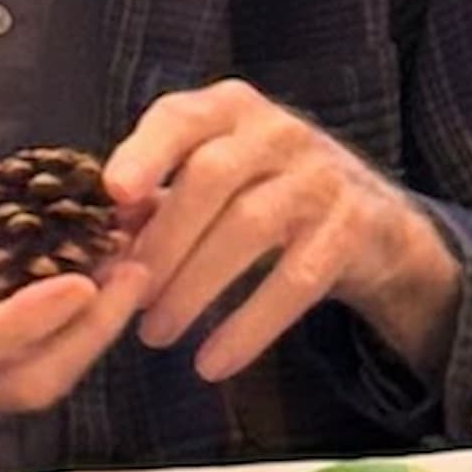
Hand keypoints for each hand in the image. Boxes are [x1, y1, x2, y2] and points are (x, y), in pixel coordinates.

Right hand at [0, 164, 151, 471]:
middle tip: (136, 268)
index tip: (87, 275)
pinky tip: (84, 313)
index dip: (38, 315)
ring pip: (38, 391)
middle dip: (94, 329)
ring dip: (89, 340)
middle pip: (33, 379)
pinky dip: (63, 352)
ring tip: (125, 282)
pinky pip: (25, 391)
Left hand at [104, 79, 461, 384]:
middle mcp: (278, 132)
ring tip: (155, 334)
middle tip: (127, 295)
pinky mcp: (352, 230)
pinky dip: (248, 326)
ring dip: (194, 286)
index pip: (180, 118)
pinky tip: (212, 362)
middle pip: (210, 177)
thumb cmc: (262, 191)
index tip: (113, 194)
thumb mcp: (213, 177)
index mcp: (228, 109)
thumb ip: (155, 199)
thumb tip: (99, 245)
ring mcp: (319, 179)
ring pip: (249, 227)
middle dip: (162, 240)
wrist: (372, 218)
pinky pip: (295, 281)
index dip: (145, 153)